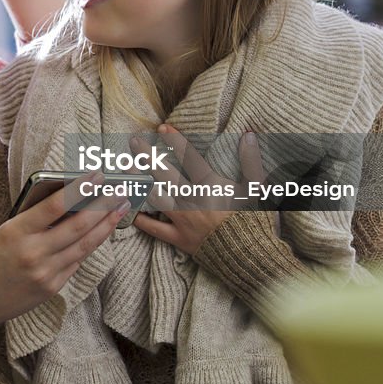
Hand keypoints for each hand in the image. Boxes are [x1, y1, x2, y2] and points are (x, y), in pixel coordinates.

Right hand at [0, 171, 128, 333]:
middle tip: (119, 189)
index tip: (97, 175)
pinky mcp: (52, 287)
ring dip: (105, 225)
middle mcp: (32, 253)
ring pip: (84, 245)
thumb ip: (33, 218)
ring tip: (119, 208)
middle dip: (103, 205)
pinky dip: (90, 244)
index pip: (55, 205)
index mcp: (15, 232)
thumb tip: (68, 199)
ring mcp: (44, 273)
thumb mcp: (4, 231)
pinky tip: (101, 231)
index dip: (80, 188)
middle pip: (78, 226)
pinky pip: (76, 261)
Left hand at [131, 125, 266, 254]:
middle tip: (133, 141)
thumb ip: (251, 160)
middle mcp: (191, 200)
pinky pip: (155, 228)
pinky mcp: (178, 238)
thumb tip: (248, 134)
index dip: (175, 140)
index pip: (189, 157)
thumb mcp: (257, 188)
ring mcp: (183, 219)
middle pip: (165, 173)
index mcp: (210, 186)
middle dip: (148, 155)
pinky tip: (128, 207)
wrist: (249, 255)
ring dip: (139, 181)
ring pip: (155, 196)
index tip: (162, 128)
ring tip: (125, 169)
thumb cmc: (253, 220)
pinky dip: (141, 219)